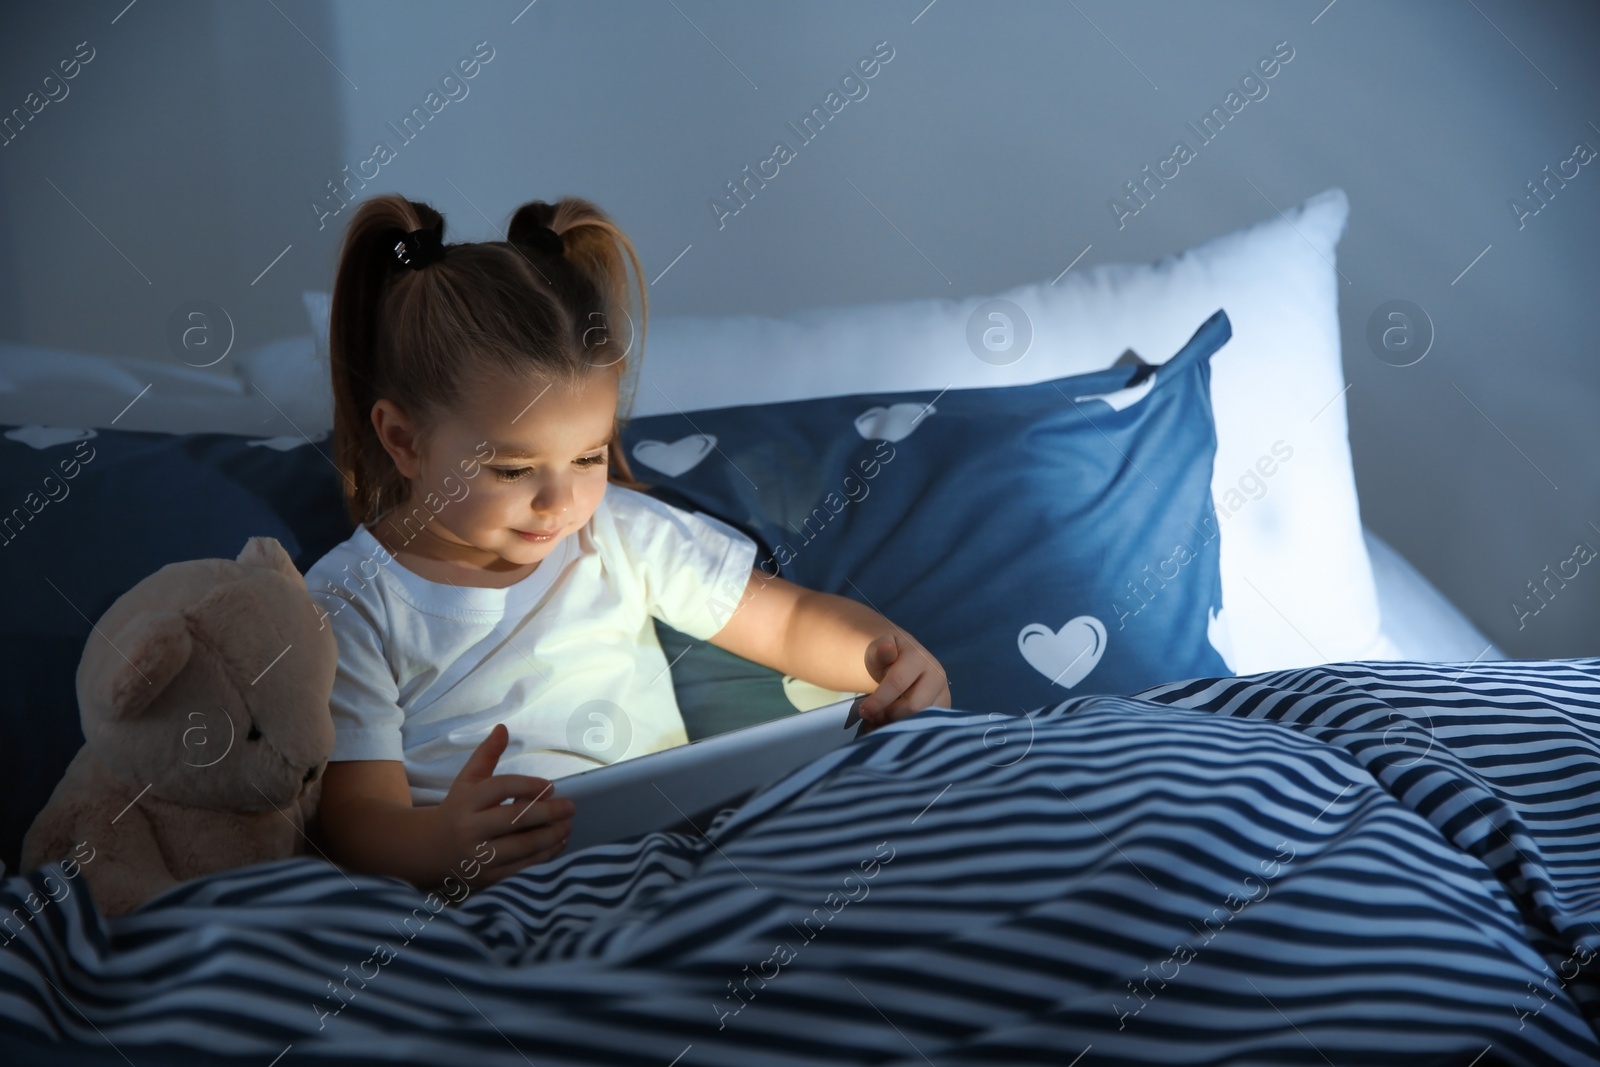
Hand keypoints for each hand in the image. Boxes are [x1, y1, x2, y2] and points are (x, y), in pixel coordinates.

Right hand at [433, 723, 573, 889]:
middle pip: (515, 819)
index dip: (528, 785)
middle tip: (570, 807)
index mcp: (466, 801)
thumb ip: (486, 755)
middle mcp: (471, 829)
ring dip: (550, 836)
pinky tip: (558, 844)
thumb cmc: (457, 810)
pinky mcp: (487, 877)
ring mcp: (478, 856)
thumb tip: (503, 728)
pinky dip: (544, 856)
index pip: (500, 788)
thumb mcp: (466, 781)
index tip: (551, 786)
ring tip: (567, 826)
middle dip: (547, 813)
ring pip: (522, 846)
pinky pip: (521, 867)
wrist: (428, 850)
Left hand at [857, 631, 950, 729]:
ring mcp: (944, 694)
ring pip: (922, 720)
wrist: (903, 660)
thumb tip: (886, 648)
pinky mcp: (945, 710)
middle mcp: (937, 677)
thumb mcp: (878, 650)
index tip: (864, 711)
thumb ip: (879, 651)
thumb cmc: (886, 657)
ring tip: (882, 721)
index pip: (898, 683)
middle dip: (890, 716)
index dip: (879, 700)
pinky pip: (927, 726)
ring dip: (898, 725)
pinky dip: (907, 729)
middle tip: (873, 717)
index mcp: (919, 659)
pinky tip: (893, 724)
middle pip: (914, 707)